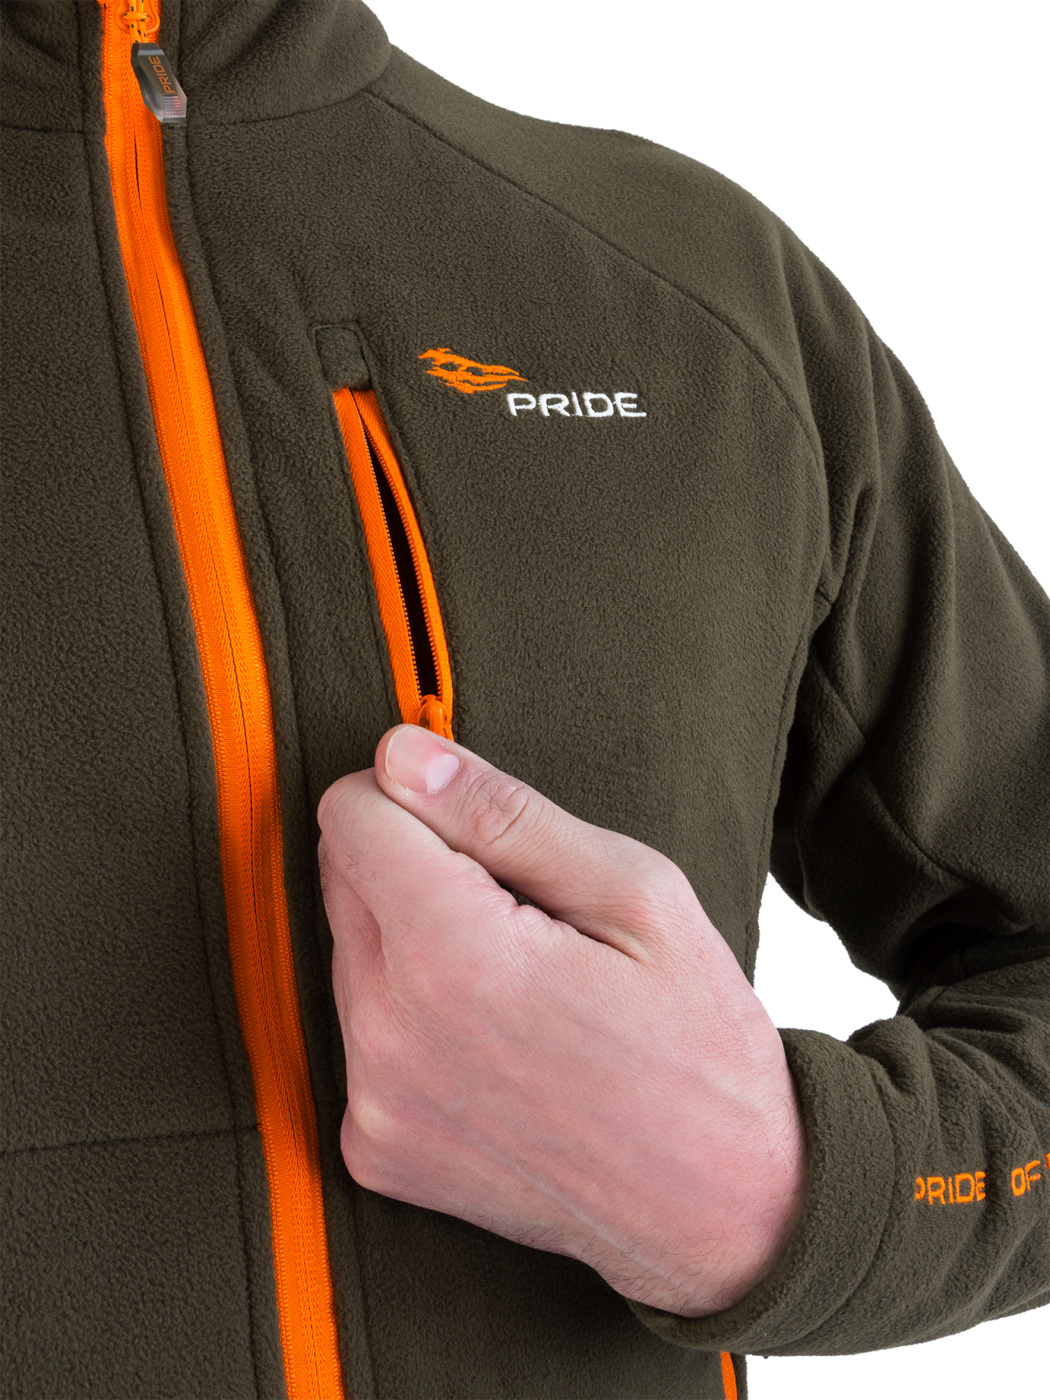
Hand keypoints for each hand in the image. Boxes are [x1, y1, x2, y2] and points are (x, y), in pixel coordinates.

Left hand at [317, 726, 805, 1316]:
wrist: (721, 1208)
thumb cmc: (697, 1040)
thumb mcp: (636, 893)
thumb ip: (503, 814)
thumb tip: (400, 753)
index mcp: (451, 956)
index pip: (351, 814)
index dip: (418, 799)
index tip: (485, 833)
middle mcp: (388, 1035)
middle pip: (342, 878)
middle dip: (416, 867)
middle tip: (521, 913)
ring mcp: (374, 1103)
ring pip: (349, 953)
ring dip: (412, 942)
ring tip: (517, 983)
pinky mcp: (373, 1149)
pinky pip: (358, 1035)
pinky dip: (410, 1019)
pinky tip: (493, 1043)